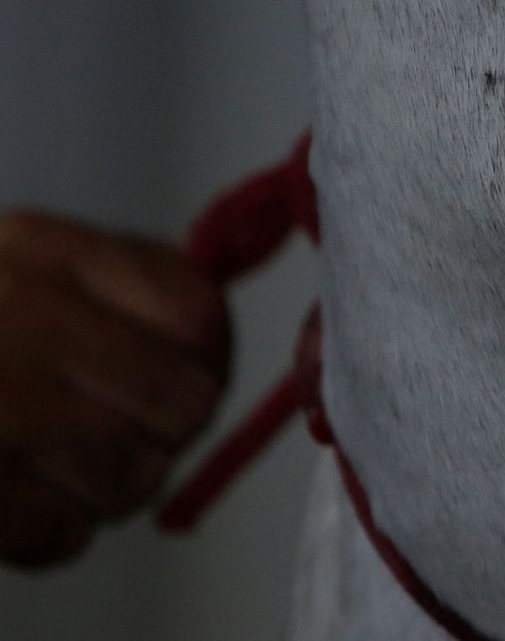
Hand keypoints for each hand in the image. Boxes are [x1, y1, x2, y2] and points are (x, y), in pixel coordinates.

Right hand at [0, 211, 229, 567]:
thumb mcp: (17, 264)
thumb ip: (116, 289)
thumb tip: (208, 348)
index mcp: (42, 249)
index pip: (197, 315)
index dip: (206, 358)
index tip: (186, 372)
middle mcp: (16, 315)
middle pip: (183, 403)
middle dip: (164, 430)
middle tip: (124, 430)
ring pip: (131, 475)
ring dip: (111, 486)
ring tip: (64, 464)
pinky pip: (59, 533)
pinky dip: (52, 529)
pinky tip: (21, 496)